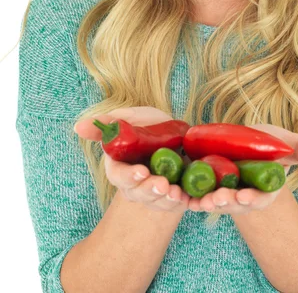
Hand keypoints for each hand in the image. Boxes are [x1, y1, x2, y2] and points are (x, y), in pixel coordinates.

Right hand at [74, 106, 190, 213]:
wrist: (179, 136)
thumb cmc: (149, 127)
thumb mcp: (131, 119)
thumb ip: (106, 124)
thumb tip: (77, 126)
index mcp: (122, 169)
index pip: (120, 177)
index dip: (129, 176)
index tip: (141, 171)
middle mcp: (137, 186)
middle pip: (139, 194)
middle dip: (149, 190)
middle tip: (161, 184)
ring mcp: (157, 194)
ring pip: (159, 202)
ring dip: (166, 199)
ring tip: (176, 192)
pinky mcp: (177, 198)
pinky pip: (182, 205)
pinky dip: (187, 204)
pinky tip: (193, 198)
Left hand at [188, 123, 297, 214]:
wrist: (242, 141)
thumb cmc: (267, 143)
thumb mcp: (283, 143)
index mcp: (262, 190)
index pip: (259, 198)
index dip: (253, 199)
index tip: (245, 196)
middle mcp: (242, 197)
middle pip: (234, 203)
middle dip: (227, 203)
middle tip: (218, 199)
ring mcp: (222, 193)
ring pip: (213, 202)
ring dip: (207, 203)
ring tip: (201, 200)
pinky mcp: (204, 187)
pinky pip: (195, 194)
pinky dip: (189, 196)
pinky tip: (181, 194)